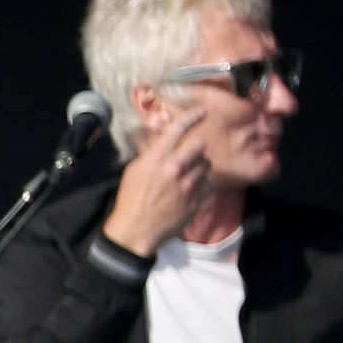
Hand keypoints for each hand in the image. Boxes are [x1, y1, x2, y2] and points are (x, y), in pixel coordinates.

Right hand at [100, 104, 211, 255]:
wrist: (136, 230)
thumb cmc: (131, 199)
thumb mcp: (134, 170)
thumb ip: (152, 153)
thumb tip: (163, 140)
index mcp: (157, 157)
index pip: (179, 128)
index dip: (193, 116)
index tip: (202, 112)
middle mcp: (175, 167)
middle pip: (199, 145)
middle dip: (195, 149)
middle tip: (188, 156)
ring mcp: (188, 184)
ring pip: (207, 164)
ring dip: (199, 167)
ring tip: (188, 176)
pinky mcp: (197, 199)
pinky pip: (210, 183)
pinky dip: (204, 183)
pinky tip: (193, 189)